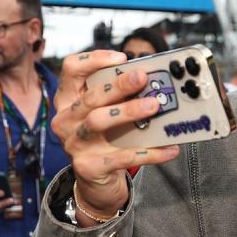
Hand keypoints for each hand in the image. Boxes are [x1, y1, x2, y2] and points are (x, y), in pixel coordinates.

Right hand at [52, 50, 179, 222]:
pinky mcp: (89, 166)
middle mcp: (67, 120)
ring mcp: (75, 144)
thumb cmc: (105, 137)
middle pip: (90, 96)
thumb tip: (153, 82)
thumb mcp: (106, 112)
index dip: (94, 59)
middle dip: (118, 85)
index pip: (71, 69)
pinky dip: (149, 152)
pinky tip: (169, 148)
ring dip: (128, 111)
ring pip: (99, 122)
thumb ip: (120, 96)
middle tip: (143, 78)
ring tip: (154, 106)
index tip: (121, 57)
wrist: (96, 179)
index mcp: (69, 99)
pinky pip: (122, 157)